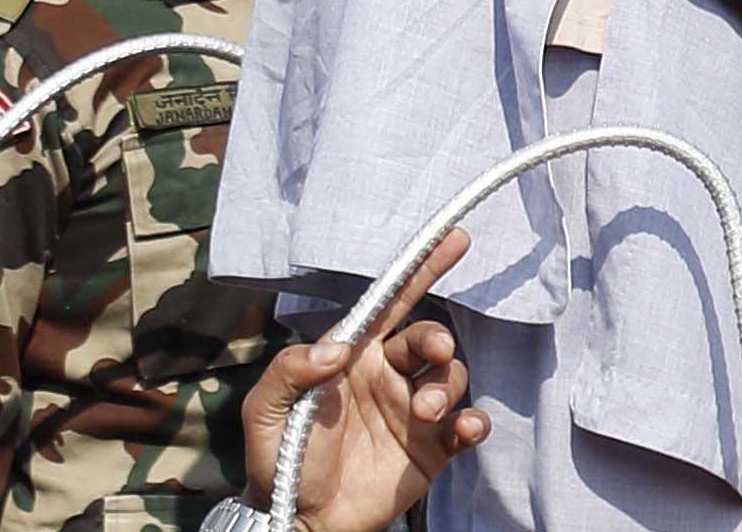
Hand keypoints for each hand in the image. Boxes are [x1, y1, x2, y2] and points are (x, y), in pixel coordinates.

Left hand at [242, 230, 489, 531]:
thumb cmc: (280, 462)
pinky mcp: (433, 448)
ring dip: (445, 388)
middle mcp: (390, 376)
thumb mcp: (266, 412)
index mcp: (354, 357)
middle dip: (437, 339)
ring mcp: (414, 412)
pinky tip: (465, 429)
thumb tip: (335, 347)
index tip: (455, 238)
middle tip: (432, 356)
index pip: (391, 303)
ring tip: (422, 415)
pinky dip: (475, 422)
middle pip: (429, 339)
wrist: (302, 523)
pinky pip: (467, 425)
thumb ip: (290, 371)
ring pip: (451, 378)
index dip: (423, 269)